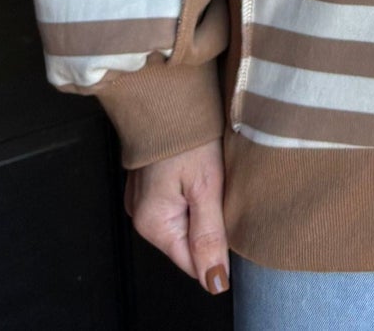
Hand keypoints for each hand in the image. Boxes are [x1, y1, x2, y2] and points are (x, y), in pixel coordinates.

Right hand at [125, 139, 229, 293]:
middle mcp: (141, 216)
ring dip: (201, 208)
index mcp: (153, 223)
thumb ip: (209, 237)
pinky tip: (200, 172)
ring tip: (212, 178)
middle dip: (209, 225)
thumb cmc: (189, 136)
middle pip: (186, 241)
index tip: (233, 222)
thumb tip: (214, 282)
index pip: (190, 262)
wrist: (169, 91)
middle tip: (222, 191)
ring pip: (182, 220)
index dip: (217, 250)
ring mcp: (142, 198)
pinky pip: (174, 202)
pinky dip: (191, 193)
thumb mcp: (206, 187)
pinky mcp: (148, 182)